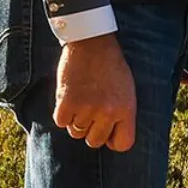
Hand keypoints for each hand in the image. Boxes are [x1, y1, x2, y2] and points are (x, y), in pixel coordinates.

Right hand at [54, 35, 137, 151]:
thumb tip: (111, 139)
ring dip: (75, 120)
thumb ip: (121, 114)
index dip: (112, 140)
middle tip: (89, 111)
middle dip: (90, 130)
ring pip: (75, 132)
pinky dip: (62, 113)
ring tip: (81, 99)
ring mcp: (87, 108)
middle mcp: (108, 112)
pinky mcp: (66, 103)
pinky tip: (69, 97)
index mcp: (126, 109)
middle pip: (95, 141)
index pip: (123, 144)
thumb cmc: (111, 67)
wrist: (92, 43)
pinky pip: (61, 122)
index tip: (107, 132)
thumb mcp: (127, 91)